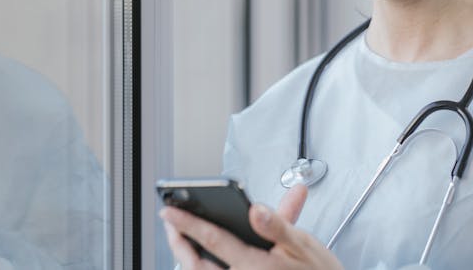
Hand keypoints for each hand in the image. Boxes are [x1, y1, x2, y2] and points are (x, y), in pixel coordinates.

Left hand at [161, 184, 342, 269]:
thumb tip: (255, 209)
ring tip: (181, 237)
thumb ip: (278, 224)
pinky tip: (204, 258)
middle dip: (178, 242)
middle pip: (196, 265)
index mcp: (254, 266)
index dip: (188, 223)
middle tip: (169, 223)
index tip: (170, 211)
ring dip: (188, 257)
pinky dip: (204, 268)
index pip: (213, 240)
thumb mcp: (303, 244)